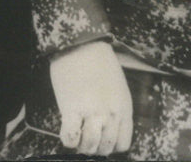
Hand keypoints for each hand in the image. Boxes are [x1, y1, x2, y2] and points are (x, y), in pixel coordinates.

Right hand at [49, 40, 132, 155]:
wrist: (81, 42)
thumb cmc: (98, 60)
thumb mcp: (117, 86)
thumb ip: (115, 107)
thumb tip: (105, 127)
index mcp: (124, 108)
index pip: (122, 144)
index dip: (110, 144)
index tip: (101, 138)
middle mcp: (111, 114)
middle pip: (106, 148)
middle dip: (95, 146)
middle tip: (85, 136)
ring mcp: (92, 113)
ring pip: (90, 147)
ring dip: (82, 145)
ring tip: (76, 134)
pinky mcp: (72, 109)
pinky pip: (71, 138)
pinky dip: (68, 139)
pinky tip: (67, 129)